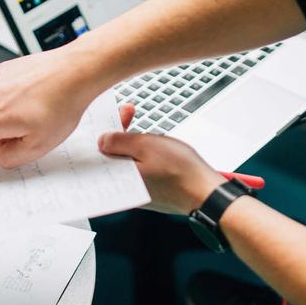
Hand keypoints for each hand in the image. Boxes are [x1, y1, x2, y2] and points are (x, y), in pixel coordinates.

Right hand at [0, 41, 106, 171]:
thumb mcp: (39, 146)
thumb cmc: (62, 106)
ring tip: (38, 111)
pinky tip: (37, 96)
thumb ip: (11, 157)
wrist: (77, 71)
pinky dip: (15, 99)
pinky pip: (3, 92)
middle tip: (30, 131)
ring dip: (8, 116)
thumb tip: (0, 150)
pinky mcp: (6, 69)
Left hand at [98, 104, 223, 214]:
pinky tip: (150, 144)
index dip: (104, 128)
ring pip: (125, 160)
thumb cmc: (180, 171)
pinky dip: (140, 154)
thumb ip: (119, 141)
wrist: (205, 192)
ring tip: (142, 126)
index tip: (113, 114)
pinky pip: (137, 168)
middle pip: (112, 154)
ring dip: (130, 140)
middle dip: (118, 130)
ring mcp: (136, 190)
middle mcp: (124, 188)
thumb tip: (102, 141)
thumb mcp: (146, 146)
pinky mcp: (148, 190)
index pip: (99, 151)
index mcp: (118, 178)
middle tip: (128, 112)